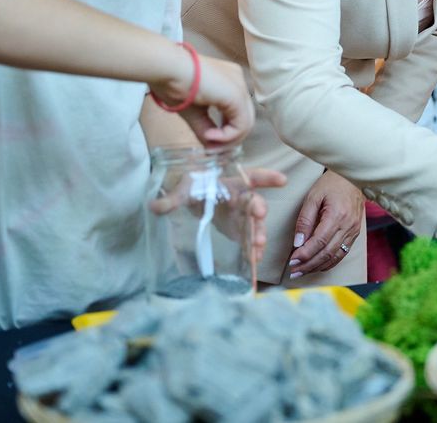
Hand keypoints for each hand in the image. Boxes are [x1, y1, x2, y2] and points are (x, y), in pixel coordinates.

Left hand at [148, 166, 286, 273]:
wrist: (193, 196)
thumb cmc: (193, 187)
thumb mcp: (181, 190)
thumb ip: (170, 199)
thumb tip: (154, 206)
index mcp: (231, 182)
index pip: (251, 176)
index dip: (267, 177)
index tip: (282, 180)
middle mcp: (241, 198)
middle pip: (254, 202)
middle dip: (259, 210)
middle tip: (260, 217)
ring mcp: (241, 215)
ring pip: (254, 223)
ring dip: (258, 232)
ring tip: (258, 245)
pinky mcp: (238, 229)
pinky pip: (248, 238)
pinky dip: (252, 248)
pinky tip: (254, 259)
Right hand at [149, 52, 254, 145]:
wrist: (167, 68)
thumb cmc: (172, 82)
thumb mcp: (192, 111)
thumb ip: (205, 128)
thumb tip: (211, 148)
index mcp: (228, 82)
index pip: (236, 113)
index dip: (226, 133)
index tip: (209, 144)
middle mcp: (238, 82)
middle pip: (244, 119)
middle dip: (229, 140)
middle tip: (211, 149)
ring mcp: (239, 86)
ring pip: (246, 123)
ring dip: (228, 140)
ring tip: (209, 143)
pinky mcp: (236, 95)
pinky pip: (241, 124)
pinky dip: (227, 136)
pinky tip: (209, 136)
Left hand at [287, 169, 363, 277]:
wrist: (354, 178)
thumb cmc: (331, 184)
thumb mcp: (313, 196)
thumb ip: (305, 220)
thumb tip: (298, 243)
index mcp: (337, 215)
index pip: (319, 241)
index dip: (305, 254)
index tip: (292, 261)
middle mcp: (348, 226)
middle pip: (327, 253)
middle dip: (309, 265)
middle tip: (294, 272)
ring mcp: (354, 231)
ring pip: (335, 256)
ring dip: (318, 267)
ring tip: (302, 272)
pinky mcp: (355, 234)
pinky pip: (342, 253)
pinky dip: (329, 262)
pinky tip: (317, 266)